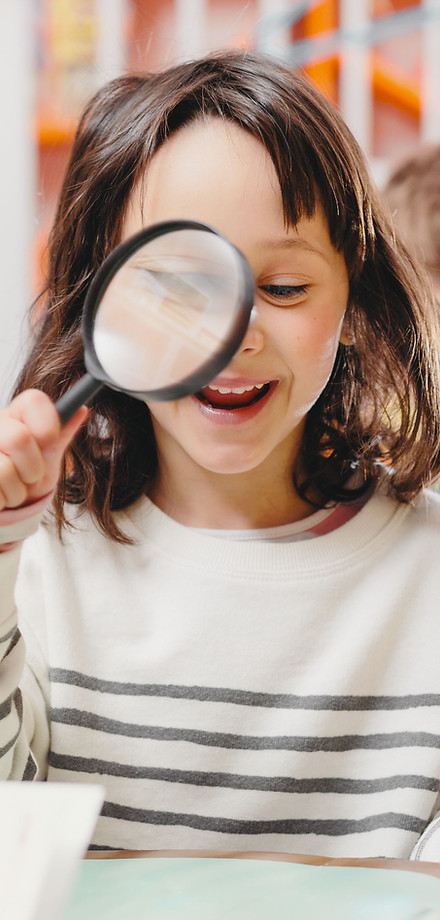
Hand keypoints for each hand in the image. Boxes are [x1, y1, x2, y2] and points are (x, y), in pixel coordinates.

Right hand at [0, 390, 87, 510]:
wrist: (6, 505)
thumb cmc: (27, 478)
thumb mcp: (48, 458)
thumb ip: (61, 435)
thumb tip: (82, 409)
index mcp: (16, 416)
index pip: (33, 401)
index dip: (47, 423)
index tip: (49, 440)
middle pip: (19, 437)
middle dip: (32, 467)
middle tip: (30, 475)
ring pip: (5, 469)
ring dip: (17, 490)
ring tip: (13, 487)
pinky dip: (3, 500)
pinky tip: (0, 494)